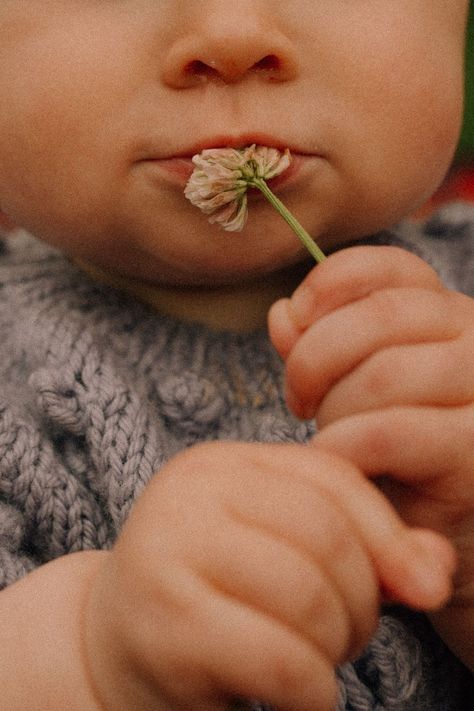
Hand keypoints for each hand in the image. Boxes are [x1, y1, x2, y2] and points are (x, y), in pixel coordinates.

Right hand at [82, 441, 452, 710]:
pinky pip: (279, 658)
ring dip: (338, 645)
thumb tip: (435, 573)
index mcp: (219, 464)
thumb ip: (362, 548)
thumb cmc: (214, 596)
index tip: (415, 587)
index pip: (331, 478)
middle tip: (349, 635)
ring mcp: (167, 553)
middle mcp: (187, 492)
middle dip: (362, 599)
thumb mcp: (283, 552)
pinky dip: (313, 690)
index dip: (388, 536)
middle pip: (325, 535)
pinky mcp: (163, 626)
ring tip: (321, 661)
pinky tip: (302, 696)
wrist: (114, 646)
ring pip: (308, 596)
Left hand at [269, 245, 473, 666]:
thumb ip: (320, 349)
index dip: (329, 284)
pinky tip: (333, 464)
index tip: (293, 322)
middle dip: (315, 358)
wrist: (443, 540)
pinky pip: (388, 432)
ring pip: (384, 374)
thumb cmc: (394, 460)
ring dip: (334, 412)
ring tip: (329, 440)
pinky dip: (342, 447)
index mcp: (449, 317)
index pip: (392, 267)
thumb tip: (281, 313)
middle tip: (298, 402)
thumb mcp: (354, 393)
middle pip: (380, 316)